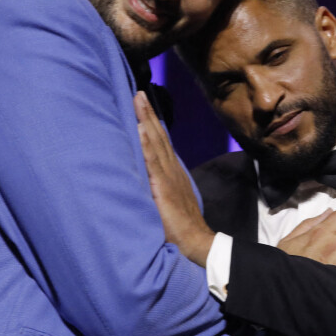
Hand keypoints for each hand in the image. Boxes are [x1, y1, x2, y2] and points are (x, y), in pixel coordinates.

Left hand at [134, 91, 214, 266]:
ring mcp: (168, 176)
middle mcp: (171, 168)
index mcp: (171, 170)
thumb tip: (147, 174)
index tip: (143, 103)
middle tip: (138, 92)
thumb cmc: (181, 223)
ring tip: (138, 100)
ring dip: (146, 119)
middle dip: (147, 112)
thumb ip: (160, 183)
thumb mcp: (169, 197)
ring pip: (155, 141)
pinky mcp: (162, 187)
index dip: (152, 121)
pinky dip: (146, 144)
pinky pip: (153, 162)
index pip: (160, 140)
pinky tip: (140, 129)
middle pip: (157, 134)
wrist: (197, 242)